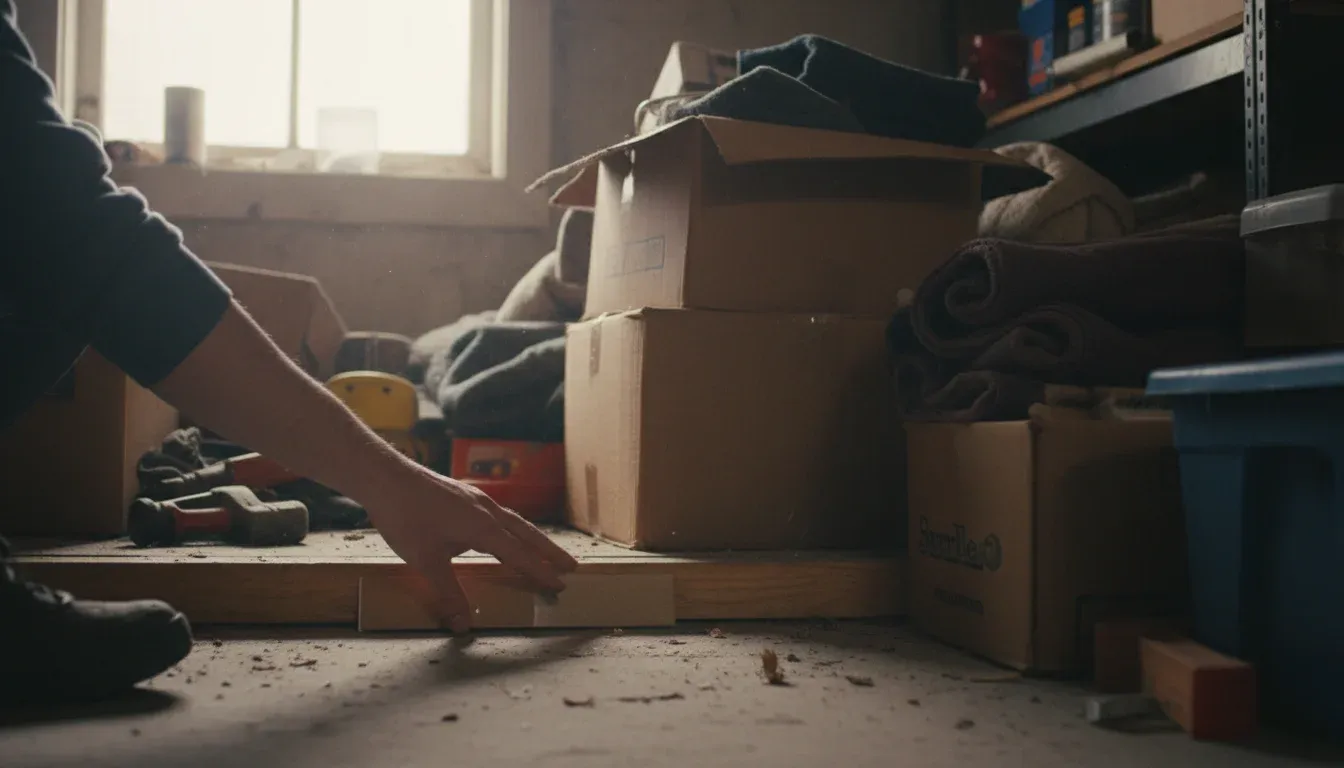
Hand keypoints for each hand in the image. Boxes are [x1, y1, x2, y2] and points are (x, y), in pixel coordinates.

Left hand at [365, 467, 578, 632]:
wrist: (386, 478)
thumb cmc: (406, 518)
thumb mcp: (426, 562)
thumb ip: (448, 593)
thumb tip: (464, 625)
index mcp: (483, 528)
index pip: (520, 554)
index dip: (540, 572)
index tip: (561, 585)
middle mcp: (487, 511)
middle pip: (527, 534)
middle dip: (549, 551)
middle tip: (571, 566)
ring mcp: (476, 499)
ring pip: (514, 521)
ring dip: (532, 538)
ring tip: (545, 550)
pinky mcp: (464, 494)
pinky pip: (498, 514)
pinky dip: (512, 527)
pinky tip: (502, 531)